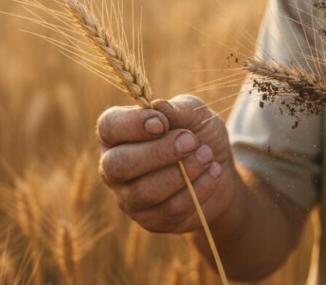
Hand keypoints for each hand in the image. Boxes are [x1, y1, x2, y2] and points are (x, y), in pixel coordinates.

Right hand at [97, 94, 237, 233]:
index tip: (163, 123)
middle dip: (159, 153)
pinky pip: (170, 210)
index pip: (108, 127)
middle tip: (191, 141)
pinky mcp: (150, 221)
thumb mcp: (193, 114)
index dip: (133, 125)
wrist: (218, 169)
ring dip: (183, 172)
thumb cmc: (196, 134)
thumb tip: (158, 105)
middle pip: (118, 165)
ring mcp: (128, 198)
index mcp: (116, 134)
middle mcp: (113, 167)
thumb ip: (177, 109)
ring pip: (144, 192)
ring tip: (207, 155)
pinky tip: (213, 172)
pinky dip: (199, 188)